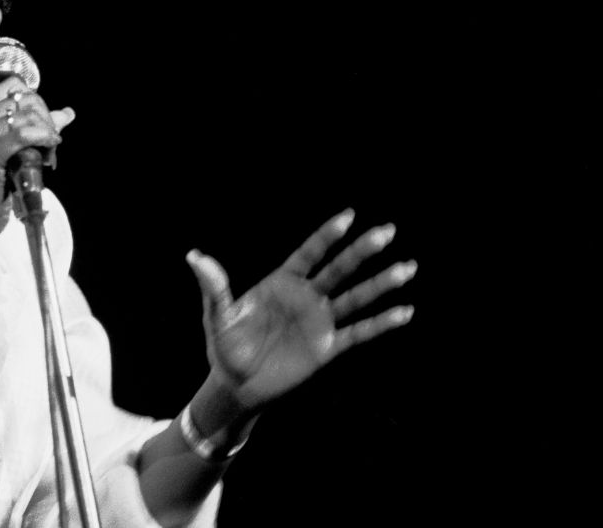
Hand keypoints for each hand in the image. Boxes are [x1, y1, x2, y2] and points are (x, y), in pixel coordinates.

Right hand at [0, 77, 74, 233]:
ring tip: (48, 150)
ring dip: (47, 131)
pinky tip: (50, 147)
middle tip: (49, 140)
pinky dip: (44, 138)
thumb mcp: (10, 150)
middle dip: (46, 117)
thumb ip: (36, 128)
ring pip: (27, 116)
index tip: (43, 122)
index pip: (13, 86)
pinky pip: (25, 135)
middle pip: (24, 99)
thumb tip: (66, 113)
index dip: (36, 100)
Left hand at [186, 210, 415, 410]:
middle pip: (339, 269)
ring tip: (408, 268)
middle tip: (388, 231)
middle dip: (362, 251)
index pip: (309, 253)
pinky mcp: (328, 348)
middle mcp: (306, 298)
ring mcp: (320, 322)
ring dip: (381, 284)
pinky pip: (358, 333)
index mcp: (281, 283)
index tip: (349, 215)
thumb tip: (194, 256)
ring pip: (355, 298)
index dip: (327, 235)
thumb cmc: (225, 347)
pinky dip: (381, 323)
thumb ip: (214, 287)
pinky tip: (404, 312)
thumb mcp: (218, 316)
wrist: (236, 386)